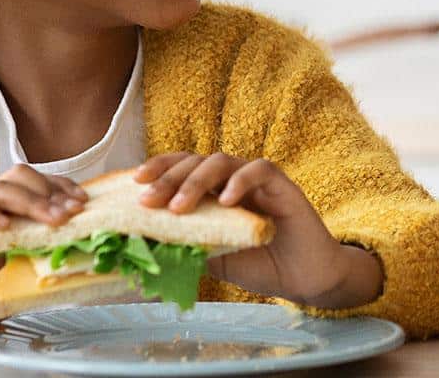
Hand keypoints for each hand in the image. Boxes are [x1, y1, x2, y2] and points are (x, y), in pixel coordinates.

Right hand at [0, 165, 85, 344]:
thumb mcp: (17, 279)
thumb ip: (41, 265)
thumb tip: (82, 265)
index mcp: (7, 216)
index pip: (37, 184)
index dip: (61, 187)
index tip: (83, 202)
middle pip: (20, 177)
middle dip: (50, 190)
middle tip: (72, 212)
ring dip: (29, 200)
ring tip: (51, 220)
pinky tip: (5, 226)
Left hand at [132, 152, 381, 309]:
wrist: (303, 278)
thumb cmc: (258, 265)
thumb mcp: (213, 258)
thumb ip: (187, 245)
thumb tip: (142, 244)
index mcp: (213, 191)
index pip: (182, 167)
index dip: (159, 168)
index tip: (135, 182)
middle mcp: (232, 179)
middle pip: (195, 161)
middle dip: (169, 178)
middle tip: (148, 199)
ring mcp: (256, 180)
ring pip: (222, 161)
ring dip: (196, 181)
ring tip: (180, 206)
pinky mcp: (282, 185)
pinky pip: (259, 170)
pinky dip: (240, 181)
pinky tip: (226, 200)